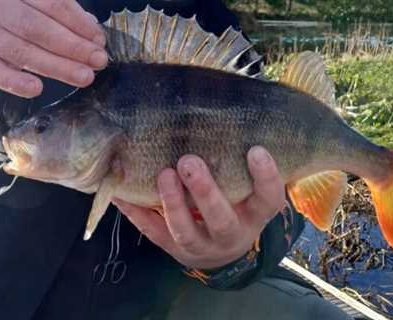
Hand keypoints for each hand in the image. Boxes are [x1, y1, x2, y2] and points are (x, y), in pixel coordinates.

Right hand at [0, 0, 107, 97]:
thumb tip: (95, 37)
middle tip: (98, 61)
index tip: (100, 42)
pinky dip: (14, 82)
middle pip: (38, 28)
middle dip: (74, 47)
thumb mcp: (50, 14)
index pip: (54, 4)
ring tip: (85, 77)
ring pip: (23, 51)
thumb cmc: (31, 20)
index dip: (80, 24)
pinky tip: (36, 89)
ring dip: (58, 66)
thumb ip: (71, 22)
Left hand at [112, 146, 285, 269]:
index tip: (256, 150)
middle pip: (222, 219)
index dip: (265, 177)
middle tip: (189, 161)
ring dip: (173, 203)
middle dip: (205, 192)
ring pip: (186, 232)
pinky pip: (153, 233)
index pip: (268, 199)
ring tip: (163, 174)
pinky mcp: (174, 249)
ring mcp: (201, 245)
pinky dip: (137, 212)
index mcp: (254, 215)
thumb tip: (226, 102)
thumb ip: (238, 160)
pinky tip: (123, 192)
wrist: (219, 248)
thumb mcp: (246, 188)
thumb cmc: (234, 203)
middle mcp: (231, 234)